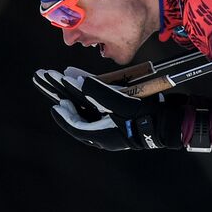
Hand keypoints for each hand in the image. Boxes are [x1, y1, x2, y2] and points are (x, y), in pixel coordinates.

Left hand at [39, 67, 192, 150]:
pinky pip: (98, 103)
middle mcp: (103, 130)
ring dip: (69, 89)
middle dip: (57, 93)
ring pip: (84, 105)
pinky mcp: (119, 114)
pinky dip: (89, 90)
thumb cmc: (147, 117)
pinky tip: (80, 78)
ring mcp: (111, 122)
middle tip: (40, 77)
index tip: (55, 103)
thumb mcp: (123, 105)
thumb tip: (77, 81)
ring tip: (54, 76)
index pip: (76, 125)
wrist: (171, 123)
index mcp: (102, 135)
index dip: (63, 114)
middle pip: (75, 111)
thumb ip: (99, 93)